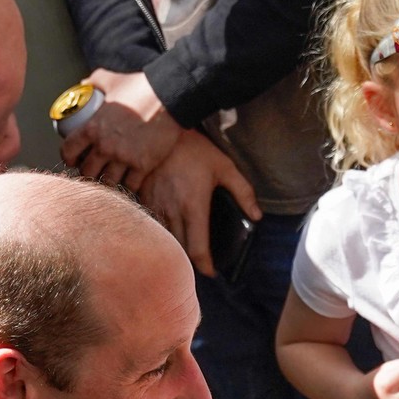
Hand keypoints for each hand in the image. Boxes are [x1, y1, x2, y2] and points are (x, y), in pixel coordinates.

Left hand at [60, 69, 184, 189]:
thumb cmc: (140, 87)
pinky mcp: (143, 166)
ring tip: (111, 179)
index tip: (73, 159)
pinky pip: (130, 185)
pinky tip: (129, 182)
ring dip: (108, 182)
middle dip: (88, 173)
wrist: (169, 99)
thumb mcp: (111, 80)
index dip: (68, 158)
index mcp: (92, 128)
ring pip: (108, 182)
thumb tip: (84, 84)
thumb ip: (95, 81)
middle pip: (87, 172)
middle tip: (93, 171)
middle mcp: (105, 147)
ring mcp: (124, 158)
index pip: (69, 151)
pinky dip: (128, 186)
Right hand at [138, 131, 261, 277]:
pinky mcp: (141, 196)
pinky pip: (149, 224)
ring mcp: (154, 204)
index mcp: (193, 206)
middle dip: (190, 261)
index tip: (211, 272)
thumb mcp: (225, 167)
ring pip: (162, 238)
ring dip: (173, 248)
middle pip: (179, 249)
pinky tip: (165, 234)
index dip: (204, 266)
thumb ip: (243, 192)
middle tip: (200, 263)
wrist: (162, 126)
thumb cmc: (195, 148)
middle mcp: (171, 209)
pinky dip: (158, 233)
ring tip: (183, 252)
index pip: (196, 249)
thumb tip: (257, 216)